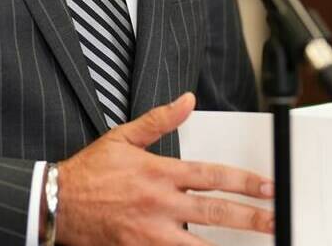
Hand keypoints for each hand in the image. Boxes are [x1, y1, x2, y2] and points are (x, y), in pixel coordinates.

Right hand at [55, 92, 274, 245]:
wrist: (57, 203)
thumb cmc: (90, 172)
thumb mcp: (123, 137)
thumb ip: (159, 120)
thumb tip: (187, 100)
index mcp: (159, 172)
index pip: (212, 176)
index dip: (244, 181)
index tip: (266, 186)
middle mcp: (160, 203)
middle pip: (215, 213)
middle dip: (250, 217)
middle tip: (274, 220)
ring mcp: (151, 232)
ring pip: (200, 245)